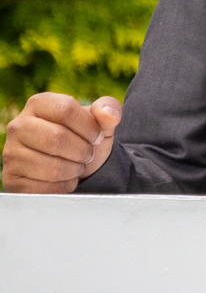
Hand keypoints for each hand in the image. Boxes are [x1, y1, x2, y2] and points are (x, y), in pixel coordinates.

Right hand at [2, 94, 121, 192]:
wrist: (73, 165)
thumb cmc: (84, 138)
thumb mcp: (100, 122)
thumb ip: (108, 110)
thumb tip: (108, 114)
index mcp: (39, 104)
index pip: (66, 109)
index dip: (89, 126)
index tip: (96, 136)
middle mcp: (18, 126)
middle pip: (57, 139)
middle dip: (83, 151)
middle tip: (88, 155)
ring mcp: (11, 153)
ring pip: (51, 167)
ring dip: (75, 170)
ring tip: (77, 165)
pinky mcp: (11, 178)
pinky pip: (43, 188)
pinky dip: (63, 186)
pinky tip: (65, 179)